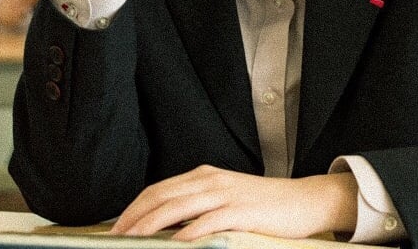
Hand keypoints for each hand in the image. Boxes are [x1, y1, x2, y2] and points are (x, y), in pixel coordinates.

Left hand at [110, 165, 357, 240]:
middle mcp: (210, 179)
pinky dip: (187, 233)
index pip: (157, 190)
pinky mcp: (241, 209)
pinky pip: (207, 221)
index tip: (115, 229)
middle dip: (132, 218)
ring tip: (131, 241)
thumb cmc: (263, 207)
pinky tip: (174, 245)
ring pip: (176, 206)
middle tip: (113, 238)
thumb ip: (198, 207)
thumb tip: (166, 228)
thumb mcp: (226, 199)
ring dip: (150, 226)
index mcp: (203, 175)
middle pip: (160, 196)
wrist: (305, 201)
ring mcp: (225, 193)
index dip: (133, 209)